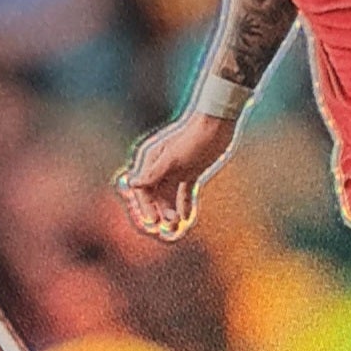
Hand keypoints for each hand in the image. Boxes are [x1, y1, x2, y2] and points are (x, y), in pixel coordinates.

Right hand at [115, 111, 235, 239]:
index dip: (146, 205)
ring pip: (169, 195)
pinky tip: (187, 217)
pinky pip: (184, 192)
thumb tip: (133, 183)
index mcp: (151, 160)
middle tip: (170, 225)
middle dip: (161, 210)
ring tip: (178, 224)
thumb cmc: (193, 139)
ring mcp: (176, 169)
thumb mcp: (173, 158)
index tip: (153, 220)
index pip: (142, 188)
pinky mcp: (190, 171)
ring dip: (172, 210)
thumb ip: (153, 173)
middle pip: (155, 194)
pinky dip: (185, 204)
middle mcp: (160, 166)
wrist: (217, 125)